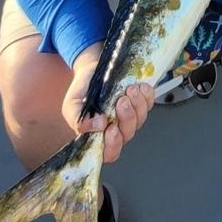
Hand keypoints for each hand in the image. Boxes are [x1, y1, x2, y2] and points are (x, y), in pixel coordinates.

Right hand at [64, 43, 154, 163]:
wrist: (92, 68)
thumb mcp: (72, 105)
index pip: (110, 152)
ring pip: (141, 120)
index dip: (114, 145)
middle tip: (121, 101)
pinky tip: (140, 86)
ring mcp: (131, 116)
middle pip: (128, 134)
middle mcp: (117, 129)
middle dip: (127, 118)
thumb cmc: (82, 90)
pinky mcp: (141, 102)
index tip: (112, 128)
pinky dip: (147, 95)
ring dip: (137, 105)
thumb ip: (79, 120)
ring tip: (129, 90)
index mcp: (99, 136)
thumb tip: (98, 126)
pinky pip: (150, 103)